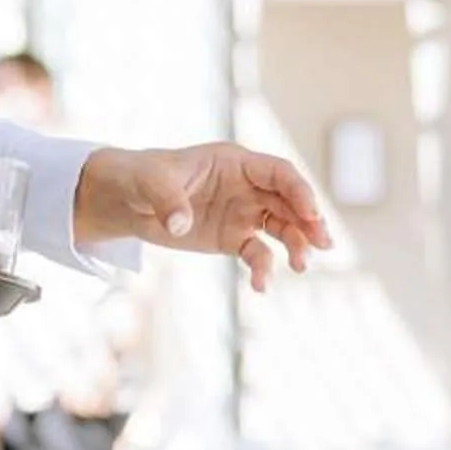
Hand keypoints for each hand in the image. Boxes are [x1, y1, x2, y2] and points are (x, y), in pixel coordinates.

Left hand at [73, 143, 331, 288]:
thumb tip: (180, 224)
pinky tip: (261, 287)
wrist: (126, 200)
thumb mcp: (150, 182)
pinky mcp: (232, 238)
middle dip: (309, 221)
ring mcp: (242, 213)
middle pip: (289, 201)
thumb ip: (168, 200)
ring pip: (281, 228)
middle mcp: (246, 186)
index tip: (311, 212)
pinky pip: (257, 253)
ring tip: (302, 266)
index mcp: (235, 162)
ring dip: (296, 245)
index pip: (278, 172)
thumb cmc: (141, 176)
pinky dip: (263, 269)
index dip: (298, 190)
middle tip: (323, 244)